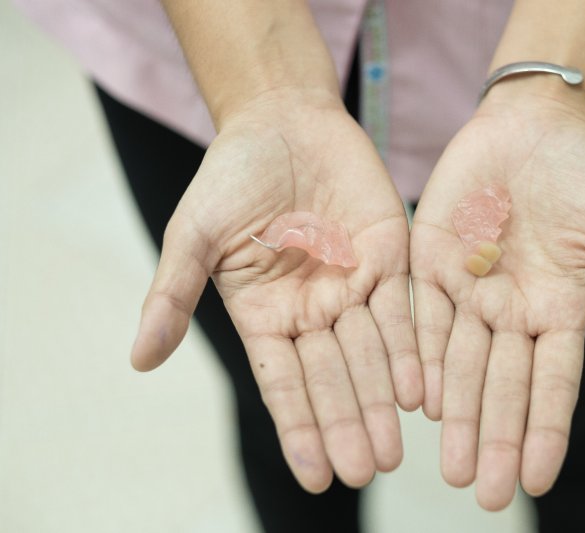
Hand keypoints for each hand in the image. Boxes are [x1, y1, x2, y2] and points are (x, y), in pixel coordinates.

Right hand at [131, 89, 422, 491]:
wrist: (283, 121)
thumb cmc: (231, 176)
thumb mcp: (194, 233)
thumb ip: (172, 294)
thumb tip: (139, 360)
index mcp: (266, 315)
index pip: (284, 383)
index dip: (300, 428)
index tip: (316, 476)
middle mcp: (313, 311)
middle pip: (334, 378)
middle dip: (348, 425)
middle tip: (366, 472)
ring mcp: (353, 286)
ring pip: (372, 355)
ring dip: (382, 402)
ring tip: (394, 450)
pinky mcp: (388, 258)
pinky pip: (402, 309)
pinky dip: (410, 349)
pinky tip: (419, 389)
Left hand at [410, 97, 584, 509]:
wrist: (533, 127)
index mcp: (558, 311)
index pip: (551, 383)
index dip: (544, 430)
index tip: (535, 479)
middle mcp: (511, 312)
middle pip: (500, 385)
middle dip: (494, 438)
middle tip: (482, 491)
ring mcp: (469, 291)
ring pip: (457, 362)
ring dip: (454, 414)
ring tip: (450, 464)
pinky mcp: (432, 264)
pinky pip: (422, 316)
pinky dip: (418, 356)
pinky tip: (416, 398)